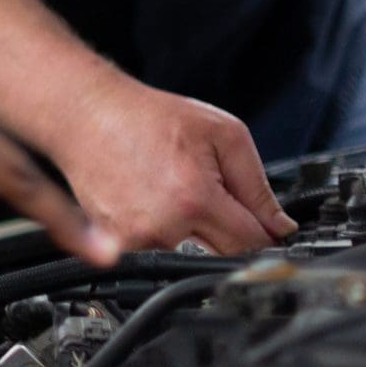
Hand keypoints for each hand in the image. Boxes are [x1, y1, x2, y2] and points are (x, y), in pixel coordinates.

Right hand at [50, 75, 294, 252]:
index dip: (265, 233)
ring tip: (168, 187)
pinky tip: (148, 197)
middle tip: (206, 190)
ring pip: (188, 250)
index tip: (265, 226)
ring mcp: (135, 238)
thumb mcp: (221, 133)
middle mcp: (164, 225)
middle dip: (225, 228)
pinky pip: (156, 247)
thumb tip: (279, 227)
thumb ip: (258, 185)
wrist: (85, 114)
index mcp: (195, 199)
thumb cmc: (147, 117)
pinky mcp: (115, 241)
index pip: (252, 242)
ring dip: (189, 229)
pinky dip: (159, 228)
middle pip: (221, 252)